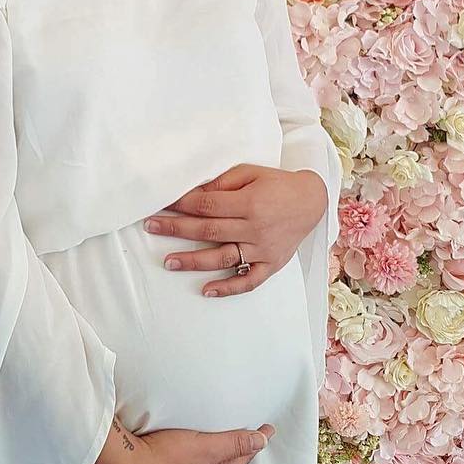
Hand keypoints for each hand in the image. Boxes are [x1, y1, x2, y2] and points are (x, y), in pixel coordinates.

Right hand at [87, 413, 276, 463]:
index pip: (241, 458)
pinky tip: (187, 447)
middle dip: (238, 450)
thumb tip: (262, 441)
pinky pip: (186, 463)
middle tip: (249, 434)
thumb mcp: (207, 447)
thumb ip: (234, 443)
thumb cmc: (166, 457)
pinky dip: (195, 453)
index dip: (255, 441)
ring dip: (215, 452)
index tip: (268, 428)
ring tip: (221, 439)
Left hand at [142, 163, 328, 296]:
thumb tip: (193, 193)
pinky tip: (207, 290)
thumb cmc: (276, 183)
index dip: (181, 205)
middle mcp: (255, 228)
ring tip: (169, 262)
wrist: (312, 201)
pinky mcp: (271, 264)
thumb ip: (222, 183)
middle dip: (176, 229)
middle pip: (208, 230)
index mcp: (249, 202)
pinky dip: (228, 287)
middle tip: (151, 227)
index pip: (207, 205)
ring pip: (223, 258)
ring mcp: (263, 249)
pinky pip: (248, 281)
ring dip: (193, 261)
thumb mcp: (250, 173)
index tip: (160, 205)